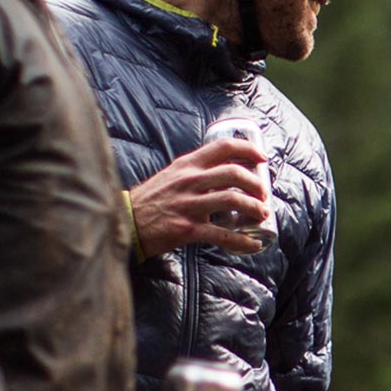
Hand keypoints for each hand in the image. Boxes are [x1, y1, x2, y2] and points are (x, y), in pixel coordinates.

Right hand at [128, 137, 270, 257]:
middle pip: (234, 173)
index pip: (223, 147)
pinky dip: (243, 241)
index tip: (262, 158)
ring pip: (232, 200)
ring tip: (262, 214)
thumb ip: (196, 171)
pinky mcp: (187, 228)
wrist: (126, 221)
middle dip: (256, 183)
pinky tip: (253, 243)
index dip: (248, 149)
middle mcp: (189, 181)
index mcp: (187, 164)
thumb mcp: (172, 174)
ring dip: (254, 208)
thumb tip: (226, 171)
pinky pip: (222, 234)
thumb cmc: (152, 199)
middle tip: (264, 194)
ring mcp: (188, 204)